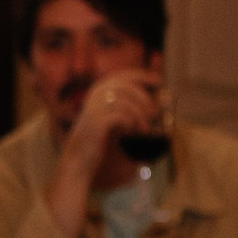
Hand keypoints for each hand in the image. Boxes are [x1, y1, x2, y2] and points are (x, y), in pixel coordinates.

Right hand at [45, 69, 166, 236]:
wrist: (78, 162)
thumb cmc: (97, 143)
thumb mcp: (113, 122)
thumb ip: (127, 110)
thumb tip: (155, 104)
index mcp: (98, 93)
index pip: (123, 75)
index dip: (143, 76)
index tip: (158, 81)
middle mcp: (95, 96)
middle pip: (127, 86)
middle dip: (144, 98)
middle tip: (154, 113)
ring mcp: (95, 108)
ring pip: (126, 101)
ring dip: (140, 115)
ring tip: (144, 129)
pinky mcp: (97, 122)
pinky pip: (122, 115)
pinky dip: (132, 123)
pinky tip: (133, 133)